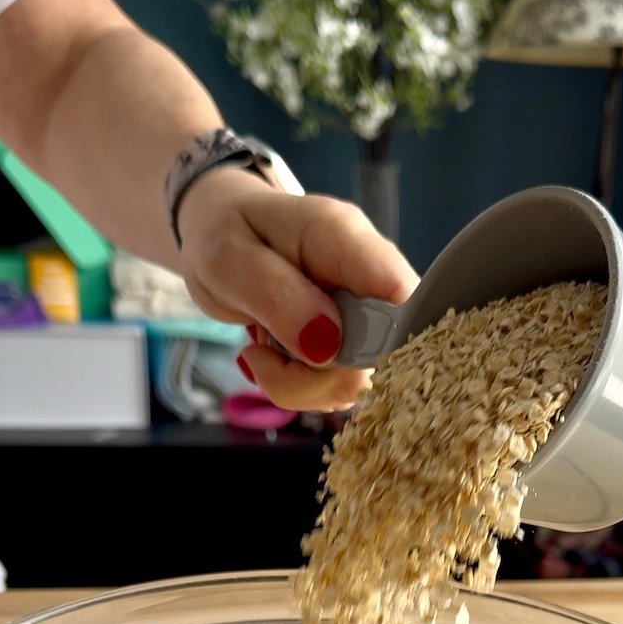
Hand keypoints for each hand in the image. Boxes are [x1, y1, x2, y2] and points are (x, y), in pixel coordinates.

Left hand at [176, 167, 418, 411]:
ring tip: (261, 352)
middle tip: (261, 354)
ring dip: (300, 387)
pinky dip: (299, 390)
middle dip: (316, 377)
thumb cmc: (225, 233)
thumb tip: (328, 347)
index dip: (385, 339)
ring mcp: (364, 318)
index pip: (401, 292)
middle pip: (380, 356)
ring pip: (357, 384)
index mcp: (344, 238)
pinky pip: (336, 390)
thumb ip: (278, 297)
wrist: (221, 233)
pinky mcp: (351, 348)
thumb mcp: (229, 258)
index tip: (324, 356)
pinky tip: (275, 360)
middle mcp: (368, 280)